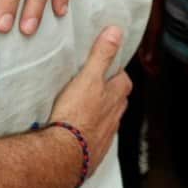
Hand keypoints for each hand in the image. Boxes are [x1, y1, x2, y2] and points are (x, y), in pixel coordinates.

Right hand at [47, 27, 131, 182]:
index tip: (107, 68)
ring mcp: (104, 137)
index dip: (115, 73)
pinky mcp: (92, 153)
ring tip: (82, 110)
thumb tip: (115, 32)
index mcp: (116, 98)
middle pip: (117, 102)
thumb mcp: (88, 78)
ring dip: (98, 116)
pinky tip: (76, 134)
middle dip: (109, 94)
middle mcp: (114, 118)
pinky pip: (94, 140)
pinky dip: (87, 135)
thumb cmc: (76, 115)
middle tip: (93, 87)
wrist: (64, 155)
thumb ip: (102, 55)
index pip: (123, 80)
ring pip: (107, 122)